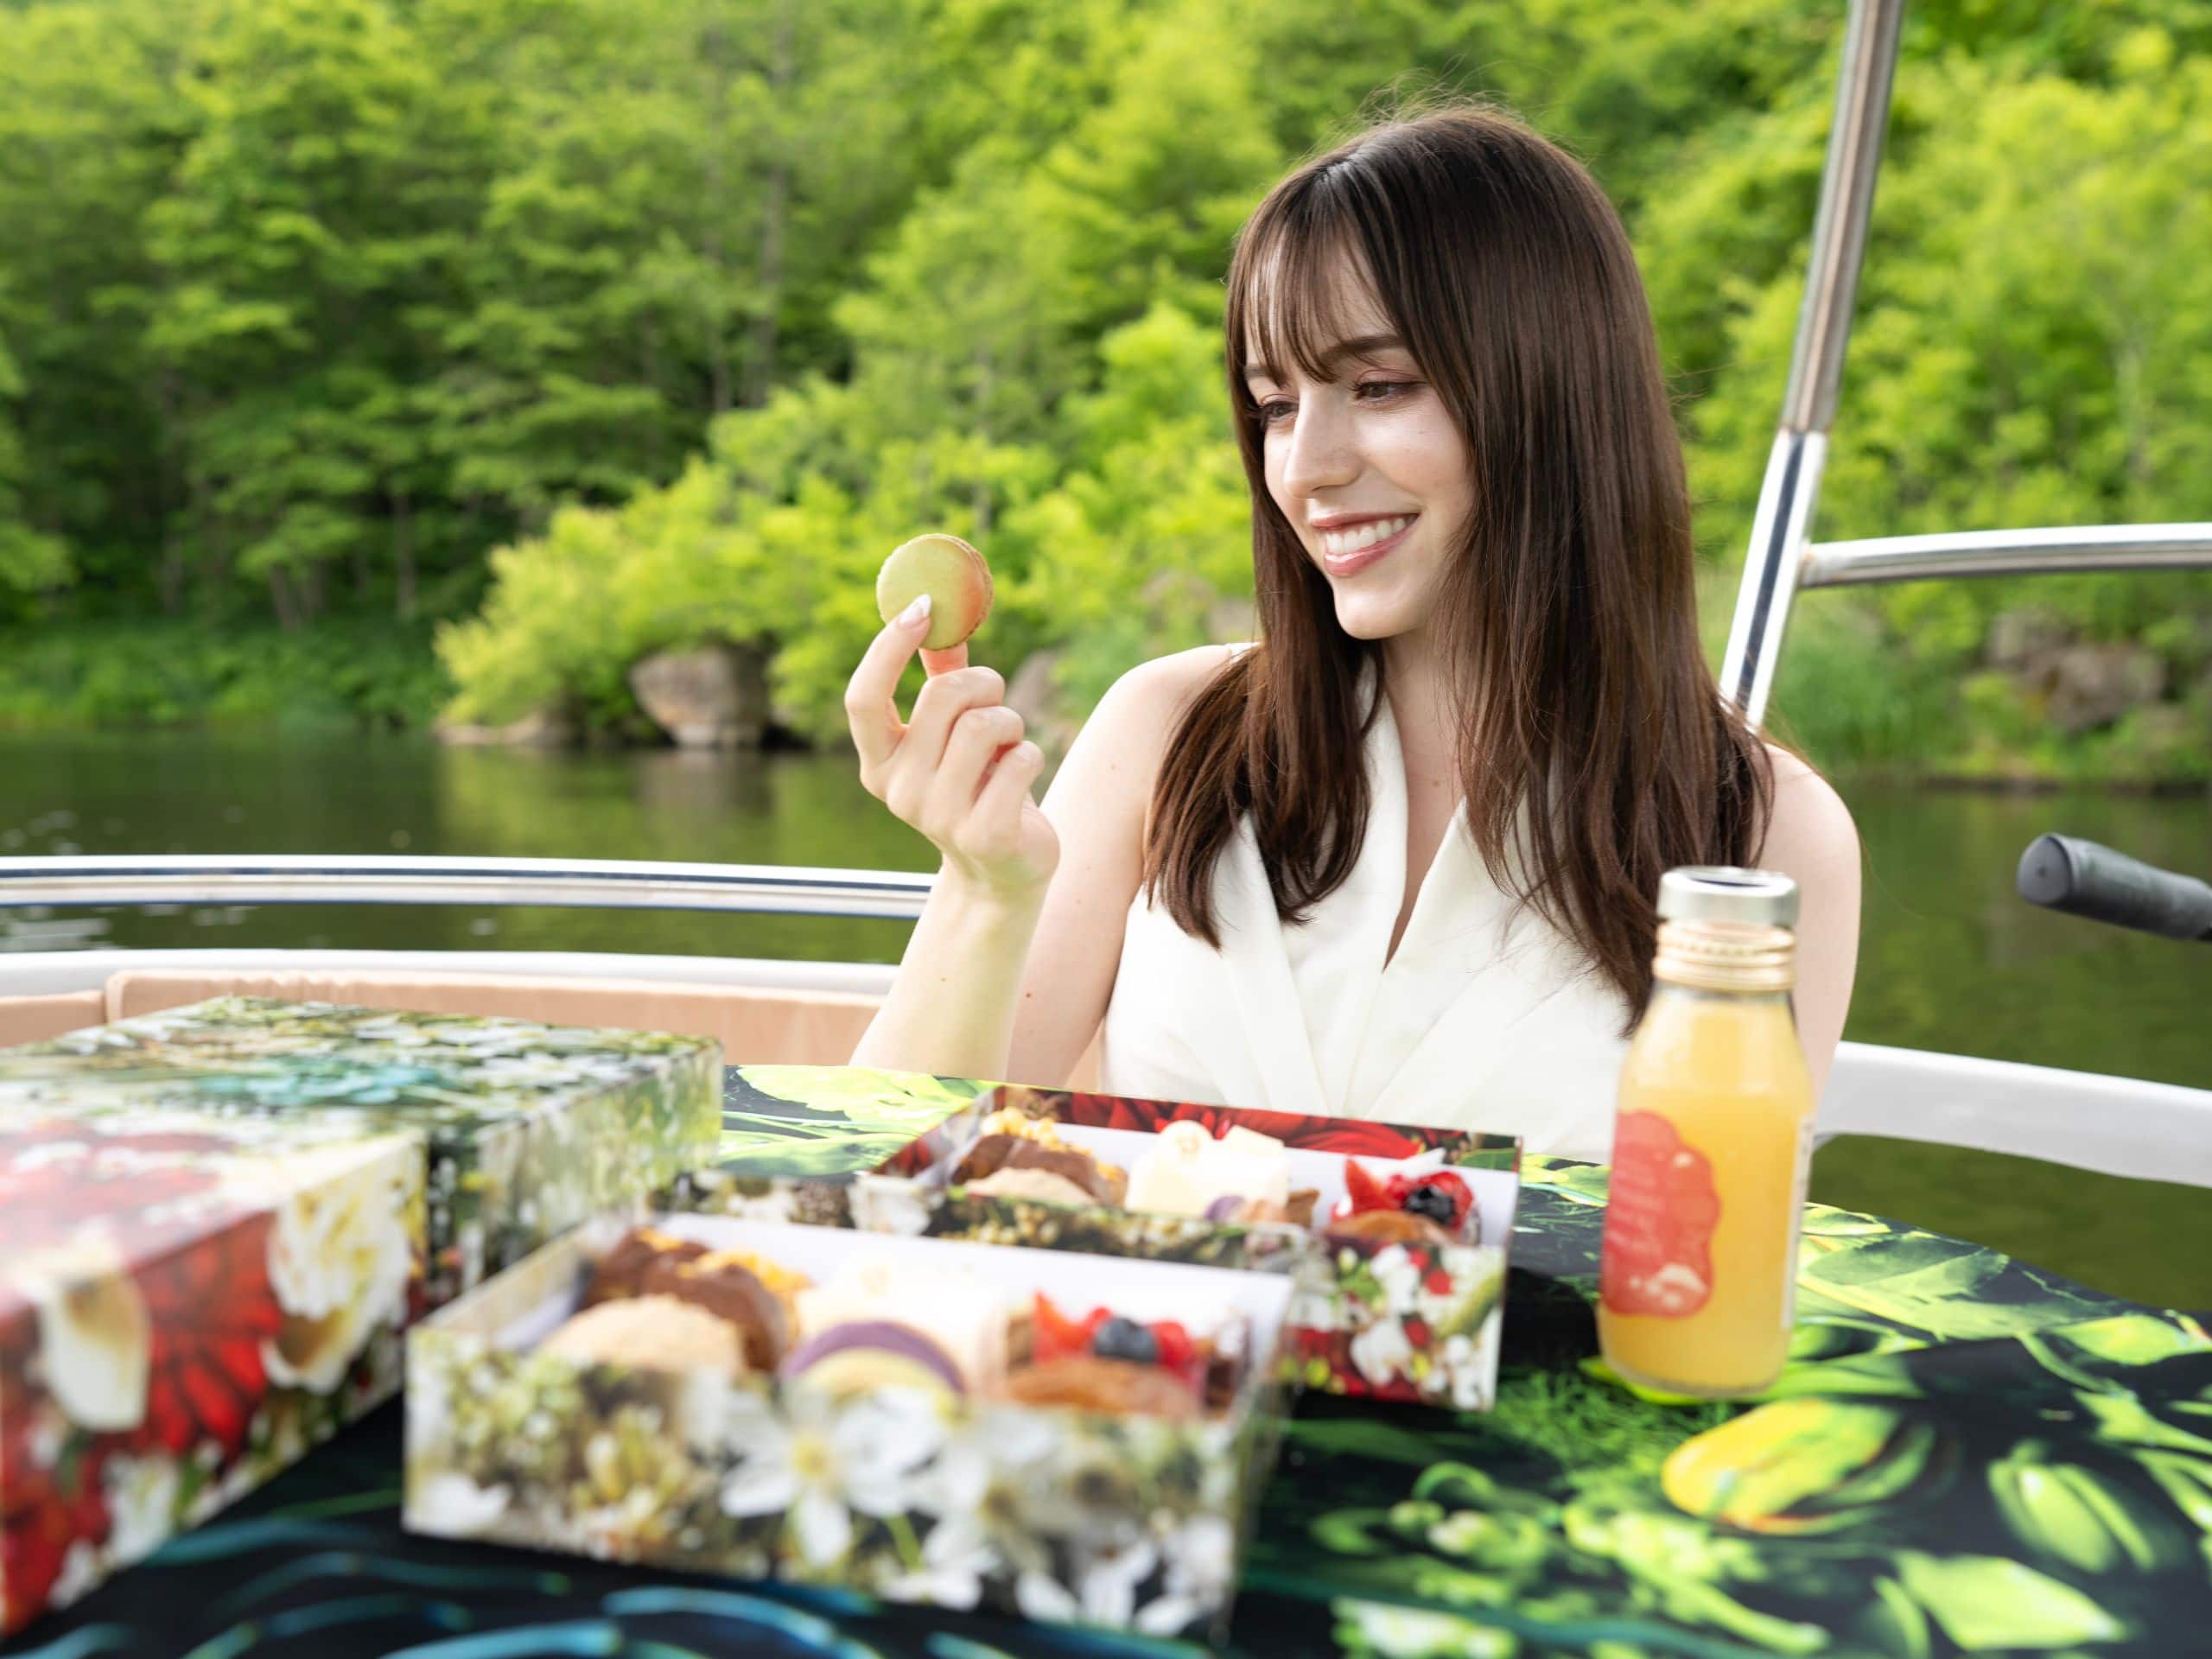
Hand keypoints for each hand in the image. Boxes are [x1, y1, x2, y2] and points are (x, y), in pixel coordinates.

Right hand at [845, 594, 1059, 906]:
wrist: (1001, 872)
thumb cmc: (976, 789)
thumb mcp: (951, 737)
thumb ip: (941, 680)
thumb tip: (939, 614)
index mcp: (879, 764)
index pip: (863, 698)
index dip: (888, 648)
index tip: (922, 607)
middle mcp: (899, 791)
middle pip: (941, 698)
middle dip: (982, 682)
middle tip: (996, 694)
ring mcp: (939, 817)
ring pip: (986, 725)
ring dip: (1011, 722)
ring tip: (1010, 744)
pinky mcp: (985, 834)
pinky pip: (1020, 759)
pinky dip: (1030, 755)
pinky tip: (1022, 777)